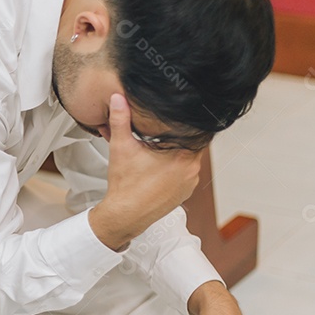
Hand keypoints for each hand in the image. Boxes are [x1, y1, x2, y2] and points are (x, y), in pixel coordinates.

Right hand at [89, 93, 201, 250]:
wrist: (124, 215)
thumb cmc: (125, 186)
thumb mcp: (121, 147)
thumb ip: (121, 119)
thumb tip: (119, 99)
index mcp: (183, 155)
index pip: (195, 130)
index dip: (184, 122)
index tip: (174, 119)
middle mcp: (191, 170)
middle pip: (191, 144)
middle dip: (175, 137)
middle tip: (160, 133)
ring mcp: (189, 183)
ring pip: (188, 159)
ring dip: (176, 153)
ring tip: (158, 150)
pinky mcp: (184, 193)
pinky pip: (185, 174)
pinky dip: (175, 168)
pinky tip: (159, 167)